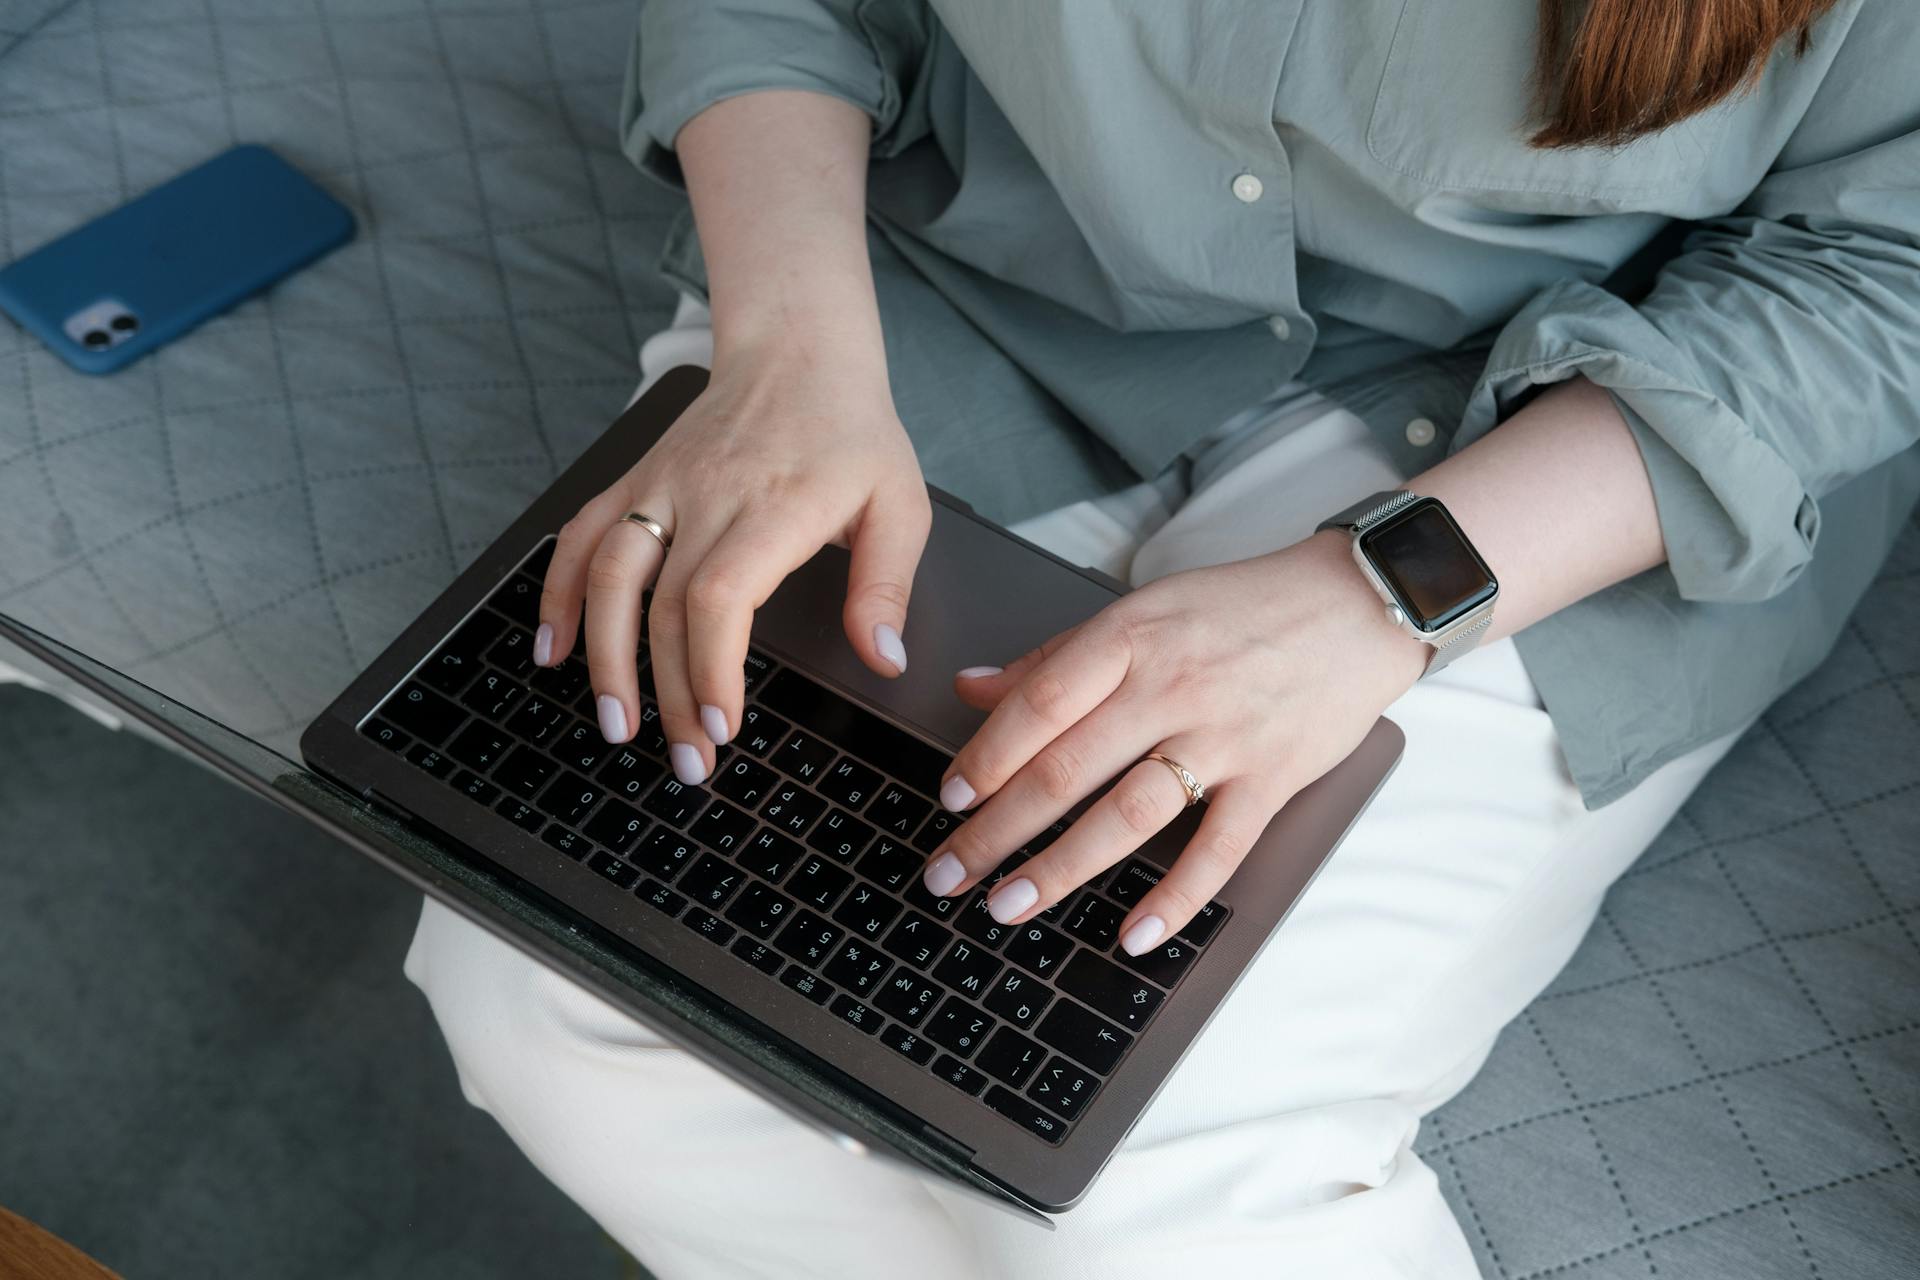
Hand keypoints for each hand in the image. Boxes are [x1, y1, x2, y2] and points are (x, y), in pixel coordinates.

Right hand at [535, 339, 929, 783]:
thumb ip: (887, 586)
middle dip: (668, 693)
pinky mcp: (638, 480)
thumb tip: (882, 660)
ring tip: (614, 723)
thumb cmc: (852, 434)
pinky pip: (583, 536)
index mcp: (774, 506)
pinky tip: (550, 649)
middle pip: (664, 606)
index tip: (719, 724)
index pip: (720, 594)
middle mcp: (707, 495)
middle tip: (688, 761)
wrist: (797, 352)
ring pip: (609, 574)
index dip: (707, 664)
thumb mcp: (900, 504)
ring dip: (603, 656)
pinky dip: (556, 592)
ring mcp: (662, 486)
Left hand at [920, 530, 1428, 953]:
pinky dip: (1175, 899)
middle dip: (997, 831)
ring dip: (1061, 870)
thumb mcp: (1142, 611)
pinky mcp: (1272, 780)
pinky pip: (1217, 850)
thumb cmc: (1242, 607)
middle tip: (948, 875)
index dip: (986, 756)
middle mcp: (1172, 689)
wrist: (1356, 604)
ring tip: (1008, 907)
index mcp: (1131, 640)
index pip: (1040, 704)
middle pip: (1067, 770)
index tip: (949, 799)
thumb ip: (1056, 657)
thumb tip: (971, 688)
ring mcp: (1223, 738)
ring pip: (1127, 815)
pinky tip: (1133, 936)